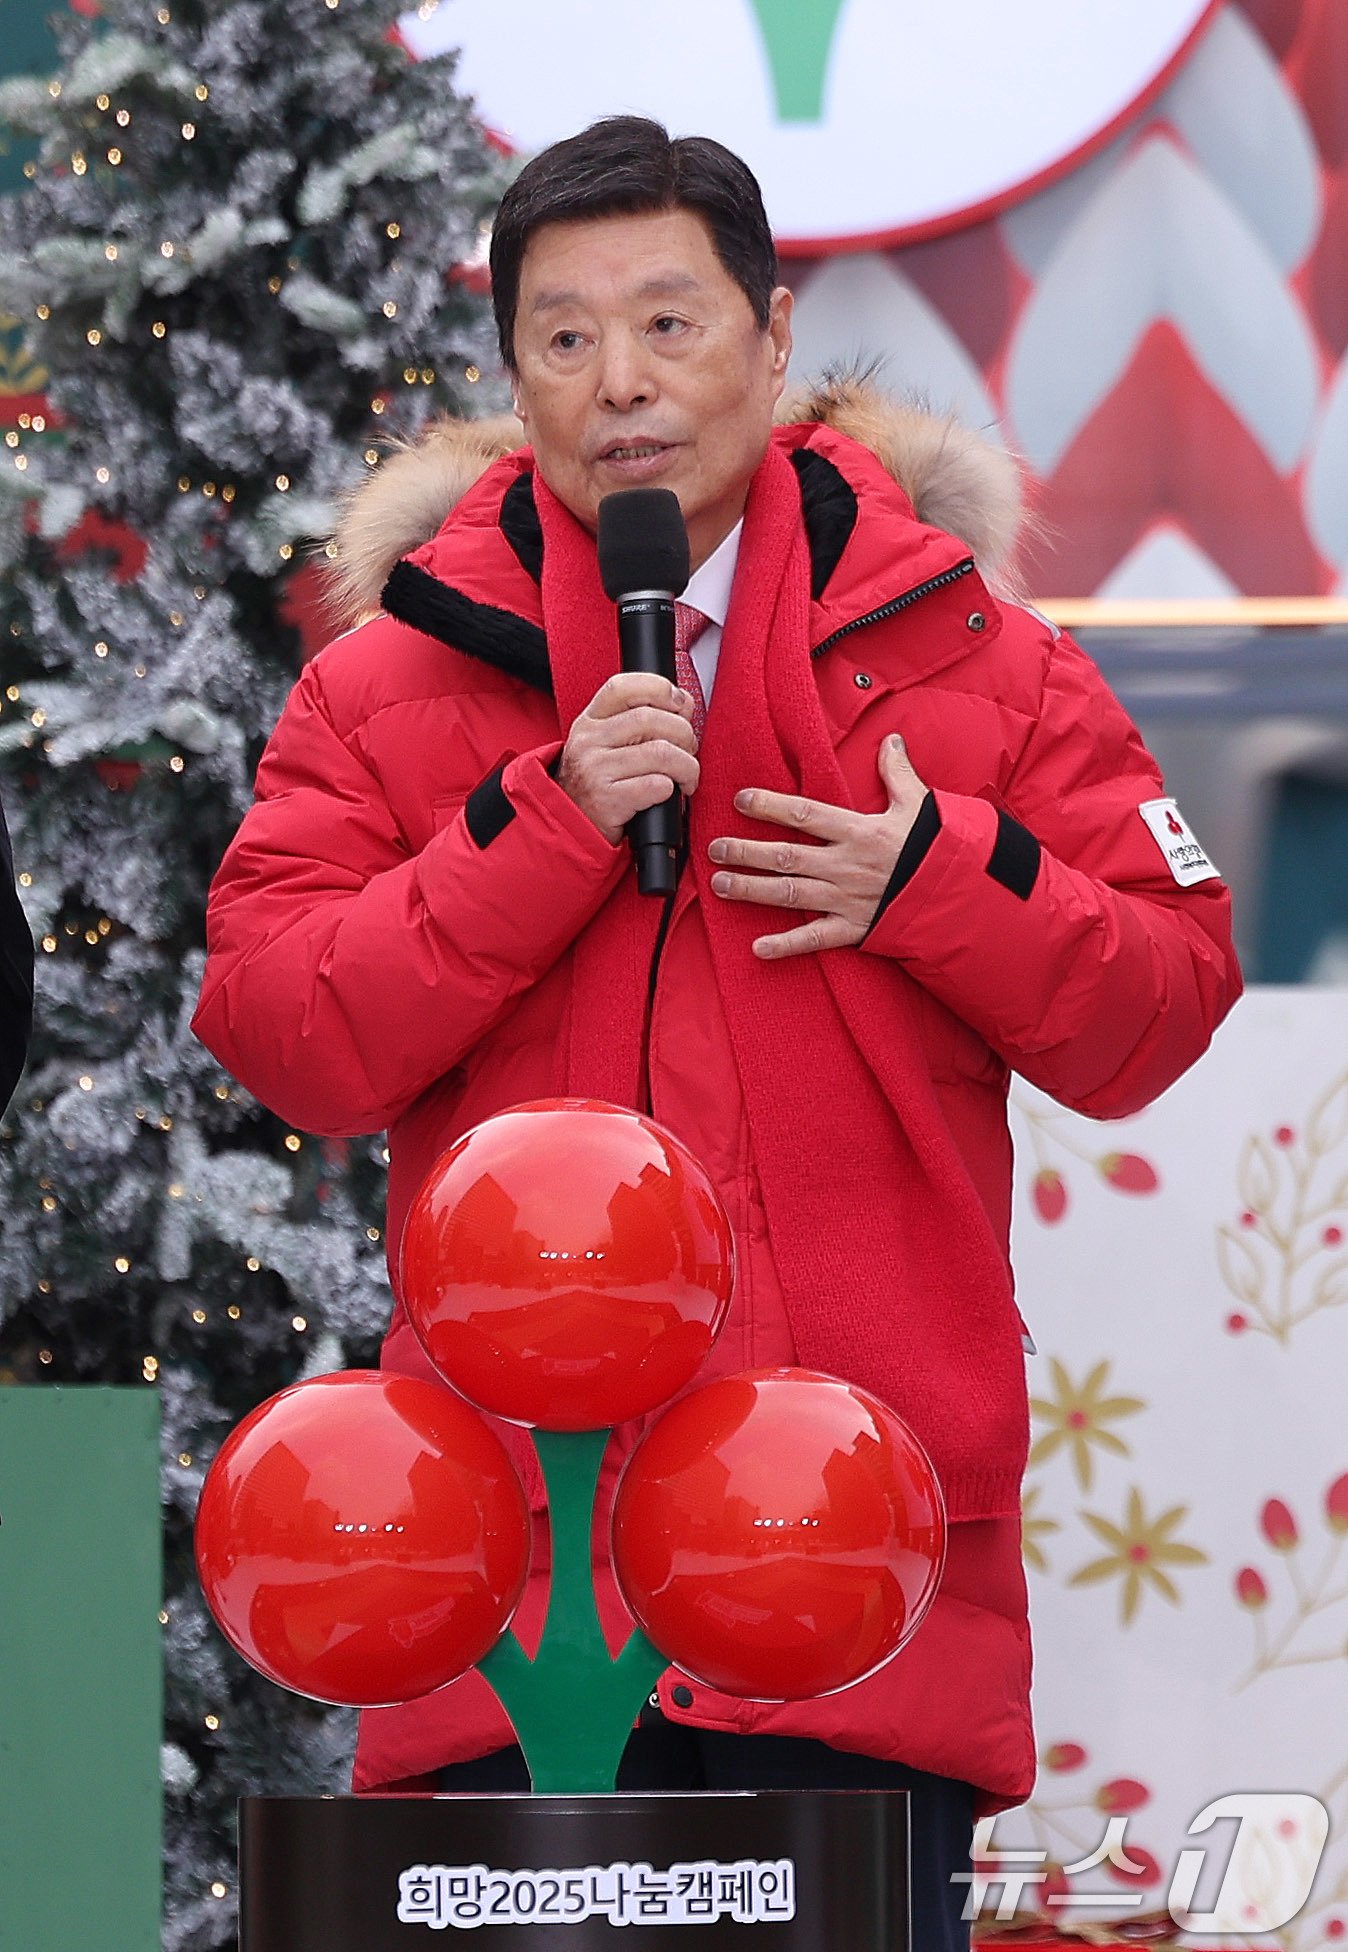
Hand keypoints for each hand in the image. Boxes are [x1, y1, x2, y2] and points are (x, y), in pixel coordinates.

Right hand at [558, 672, 699, 844]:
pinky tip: (668, 794)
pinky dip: (671, 790)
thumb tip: (684, 704)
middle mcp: (589, 741)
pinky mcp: (607, 800)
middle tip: (689, 750)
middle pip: (651, 719)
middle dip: (684, 734)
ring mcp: (595, 770)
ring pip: (660, 753)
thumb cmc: (600, 782)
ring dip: (686, 766)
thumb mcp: (607, 743)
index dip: (658, 689)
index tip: (679, 704)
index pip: (623, 687)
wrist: (573, 824)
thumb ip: (641, 719)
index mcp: (590, 721)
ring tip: (687, 777)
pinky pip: (656, 786)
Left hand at [709, 733, 928, 958]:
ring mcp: (846, 899)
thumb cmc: (939, 848)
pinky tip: (758, 948)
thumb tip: (890, 741)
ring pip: (789, 893)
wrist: (961, 896)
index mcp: (858, 832)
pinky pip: (815, 939)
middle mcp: (845, 866)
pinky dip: (786, 946)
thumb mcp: (921, 805)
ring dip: (751, 890)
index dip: (769, 806)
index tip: (740, 799)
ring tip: (719, 884)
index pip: (804, 815)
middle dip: (746, 851)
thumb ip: (898, 774)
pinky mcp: (854, 929)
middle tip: (713, 848)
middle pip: (785, 856)